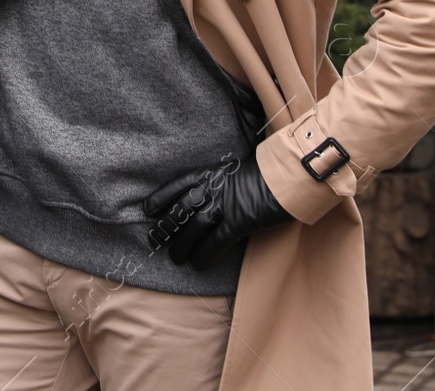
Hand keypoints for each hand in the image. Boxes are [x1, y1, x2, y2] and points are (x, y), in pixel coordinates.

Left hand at [142, 154, 293, 270]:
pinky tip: (199, 264)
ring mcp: (225, 205)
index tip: (148, 209)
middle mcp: (213, 188)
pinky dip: (205, 254)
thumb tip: (208, 196)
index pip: (178, 185)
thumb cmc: (265, 173)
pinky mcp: (239, 222)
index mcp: (210, 173)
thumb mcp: (235, 171)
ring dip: (183, 245)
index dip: (161, 198)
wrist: (287, 177)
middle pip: (182, 210)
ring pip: (195, 228)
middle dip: (168, 227)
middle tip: (155, 241)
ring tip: (176, 258)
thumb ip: (219, 183)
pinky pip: (216, 242)